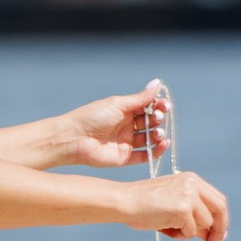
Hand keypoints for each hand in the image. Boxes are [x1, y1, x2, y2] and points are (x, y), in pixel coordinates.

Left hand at [58, 80, 172, 169]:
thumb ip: (140, 98)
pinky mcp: (125, 157)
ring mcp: (127, 142)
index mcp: (125, 111)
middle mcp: (128, 126)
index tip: (165, 105)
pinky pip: (145, 156)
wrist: (74, 138)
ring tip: (158, 133)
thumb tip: (157, 83)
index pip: (148, 107)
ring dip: (159, 135)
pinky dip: (156, 152)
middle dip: (158, 119)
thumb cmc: (93, 117)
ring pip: (150, 139)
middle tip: (156, 117)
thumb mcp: (118, 104)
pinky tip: (163, 144)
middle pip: (150, 123)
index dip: (158, 106)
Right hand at [119, 167, 228, 240]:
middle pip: (220, 210)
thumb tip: (211, 234)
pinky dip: (179, 235)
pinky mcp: (183, 208)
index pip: (217, 200)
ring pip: (205, 224)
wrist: (125, 201)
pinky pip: (191, 232)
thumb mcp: (173, 205)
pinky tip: (163, 227)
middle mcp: (193, 184)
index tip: (216, 235)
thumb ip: (193, 215)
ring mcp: (189, 195)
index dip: (221, 219)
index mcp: (191, 179)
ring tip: (169, 228)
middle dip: (219, 230)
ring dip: (189, 232)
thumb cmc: (143, 204)